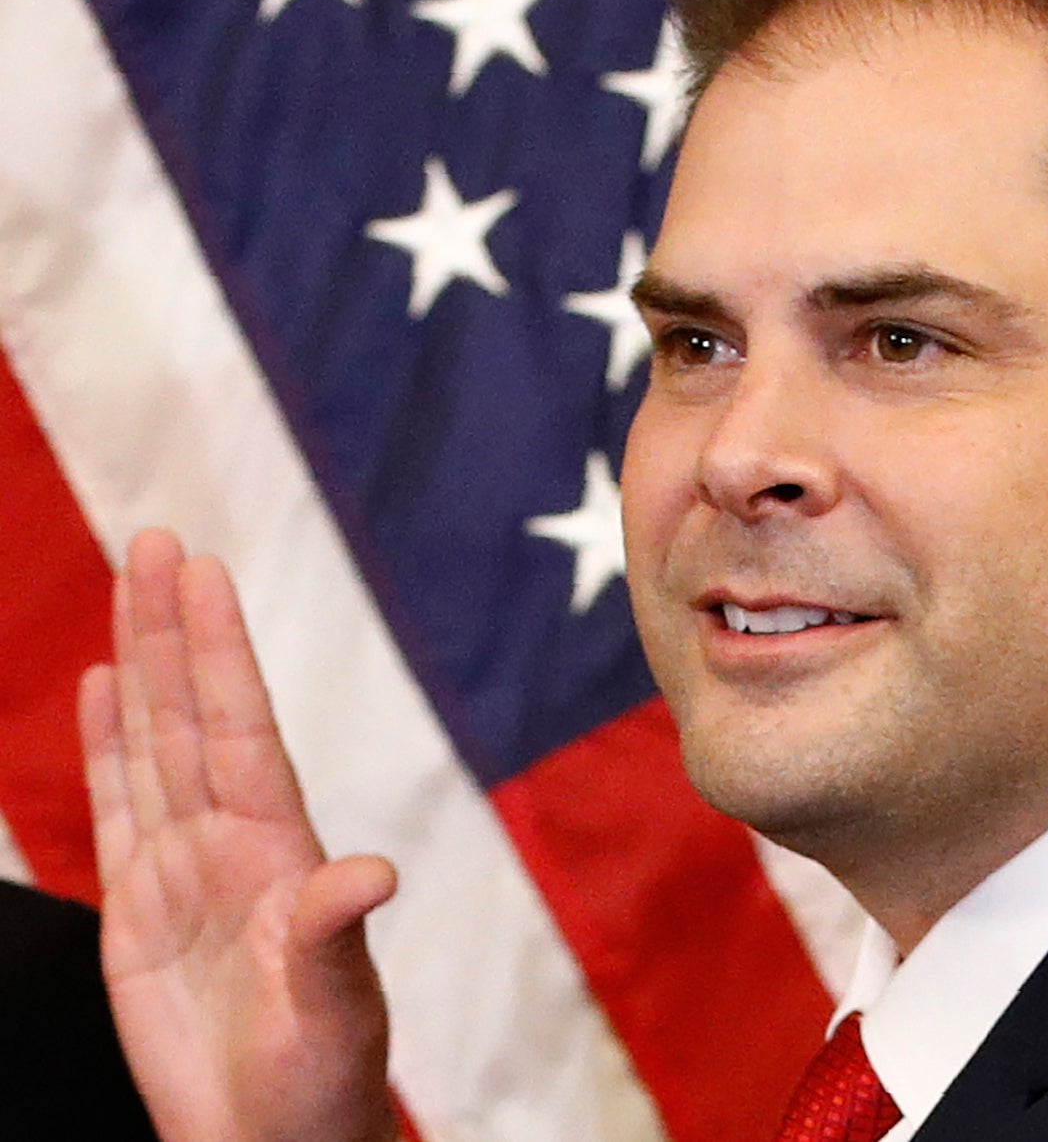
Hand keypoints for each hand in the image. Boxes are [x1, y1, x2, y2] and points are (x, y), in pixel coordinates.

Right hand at [79, 529, 399, 1141]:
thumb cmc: (322, 1083)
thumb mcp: (335, 1010)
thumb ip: (335, 938)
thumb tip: (370, 873)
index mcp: (279, 850)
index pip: (240, 727)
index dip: (217, 651)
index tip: (202, 574)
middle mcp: (229, 842)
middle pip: (191, 714)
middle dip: (172, 630)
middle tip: (157, 541)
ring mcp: (181, 869)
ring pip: (152, 744)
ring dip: (137, 666)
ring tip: (128, 585)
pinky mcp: (137, 911)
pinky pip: (116, 807)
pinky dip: (106, 746)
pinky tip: (101, 688)